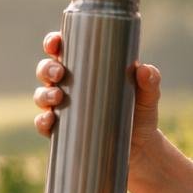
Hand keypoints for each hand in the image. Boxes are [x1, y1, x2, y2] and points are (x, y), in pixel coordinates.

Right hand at [33, 32, 162, 161]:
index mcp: (86, 69)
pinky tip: (49, 120)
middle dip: (47, 68)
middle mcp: (70, 86)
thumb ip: (150, 81)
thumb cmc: (141, 114)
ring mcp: (64, 109)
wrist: (140, 150)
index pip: (63, 50)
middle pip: (47, 71)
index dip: (53, 43)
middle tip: (59, 73)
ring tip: (58, 98)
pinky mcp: (63, 132)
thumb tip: (144, 70)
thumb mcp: (147, 96)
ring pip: (42, 95)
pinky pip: (44, 124)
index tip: (56, 42)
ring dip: (44, 94)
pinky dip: (42, 121)